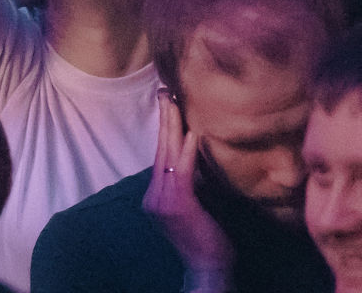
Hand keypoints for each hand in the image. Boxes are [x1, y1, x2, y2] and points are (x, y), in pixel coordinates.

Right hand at [143, 91, 233, 291]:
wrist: (207, 269)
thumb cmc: (206, 239)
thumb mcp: (195, 205)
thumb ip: (191, 181)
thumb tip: (198, 154)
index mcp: (156, 194)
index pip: (161, 154)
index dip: (165, 128)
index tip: (168, 103)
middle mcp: (154, 195)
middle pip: (160, 149)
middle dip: (164, 119)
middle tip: (165, 91)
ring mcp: (162, 201)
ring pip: (168, 155)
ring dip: (174, 126)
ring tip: (176, 102)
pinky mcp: (178, 205)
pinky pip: (182, 172)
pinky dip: (188, 151)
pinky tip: (193, 133)